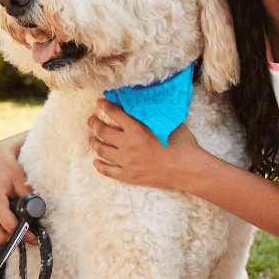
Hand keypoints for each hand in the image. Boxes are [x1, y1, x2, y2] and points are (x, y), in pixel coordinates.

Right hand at [0, 132, 33, 244]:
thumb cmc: (9, 169)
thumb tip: (38, 216)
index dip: (25, 234)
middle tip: (24, 233)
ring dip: (0, 237)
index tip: (34, 238)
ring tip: (12, 229)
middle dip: (12, 238)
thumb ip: (29, 199)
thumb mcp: (22, 181)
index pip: (10, 227)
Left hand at [88, 99, 205, 190]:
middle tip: (91, 119)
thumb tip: (145, 106)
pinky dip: (99, 165)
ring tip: (91, 138)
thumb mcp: (168, 123)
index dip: (105, 106)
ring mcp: (127, 162)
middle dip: (94, 123)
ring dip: (93, 142)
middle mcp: (128, 144)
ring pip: (102, 150)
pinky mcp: (129, 176)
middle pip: (103, 131)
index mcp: (137, 129)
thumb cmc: (182, 144)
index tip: (100, 102)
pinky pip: (108, 171)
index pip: (115, 113)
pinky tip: (96, 161)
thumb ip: (152, 116)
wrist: (188, 169)